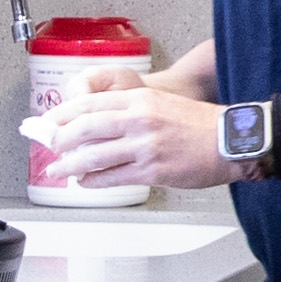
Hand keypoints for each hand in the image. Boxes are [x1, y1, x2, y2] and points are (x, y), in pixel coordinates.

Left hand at [29, 79, 241, 193]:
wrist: (231, 140)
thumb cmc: (199, 124)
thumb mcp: (161, 105)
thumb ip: (131, 112)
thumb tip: (97, 127)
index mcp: (140, 99)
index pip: (90, 104)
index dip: (63, 115)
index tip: (49, 122)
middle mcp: (138, 119)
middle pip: (85, 127)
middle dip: (59, 139)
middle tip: (49, 146)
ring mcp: (144, 146)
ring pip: (93, 155)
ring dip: (70, 165)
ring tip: (58, 171)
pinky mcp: (152, 170)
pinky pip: (112, 177)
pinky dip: (94, 181)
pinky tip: (86, 182)